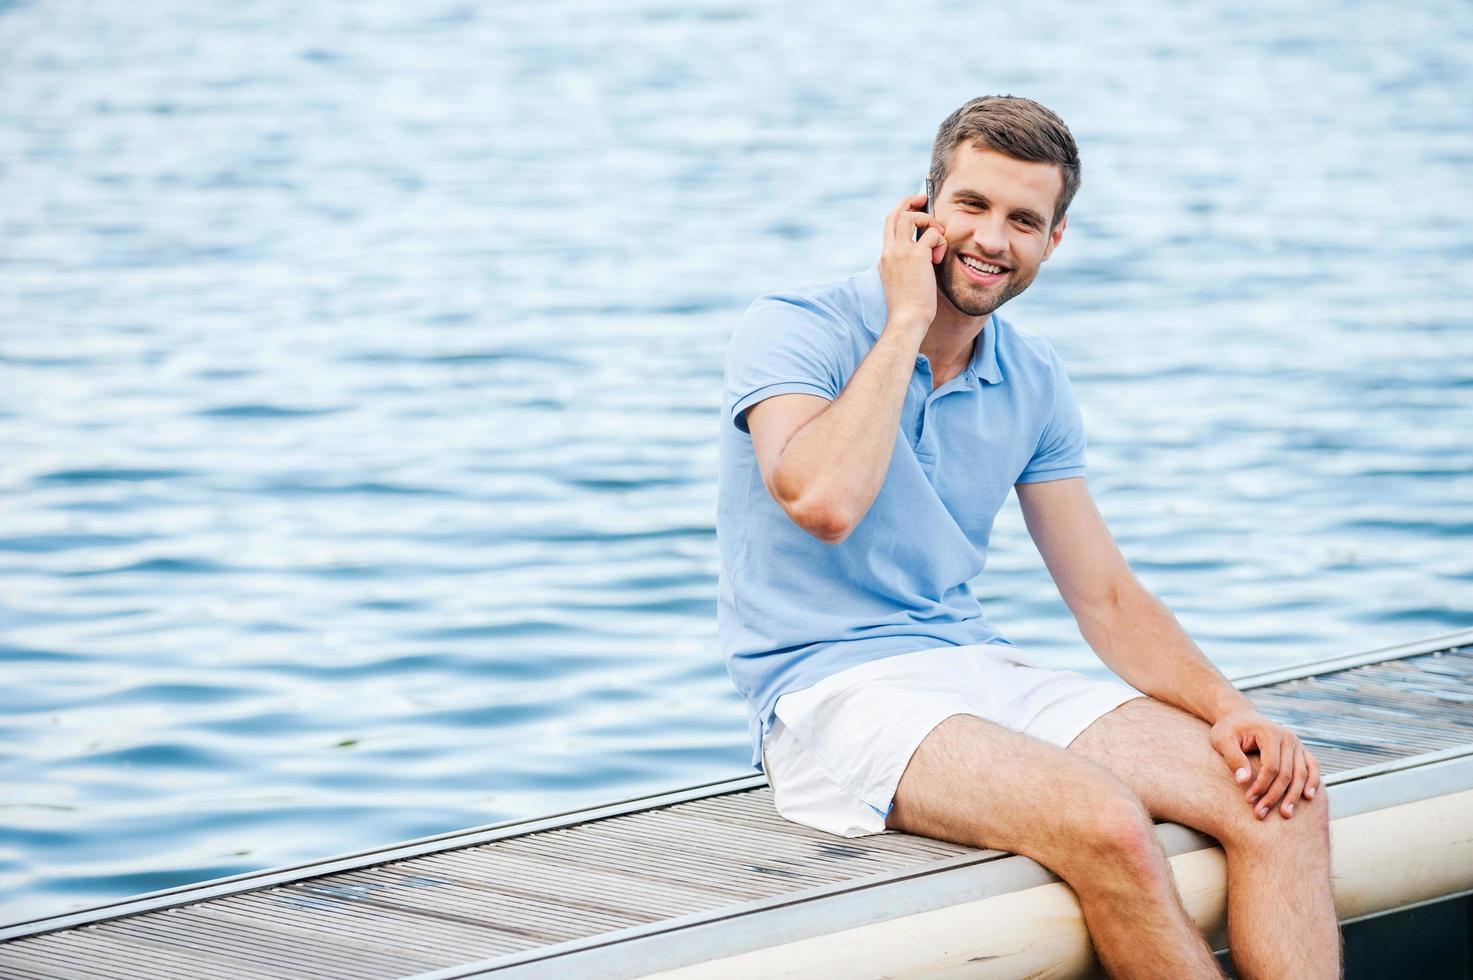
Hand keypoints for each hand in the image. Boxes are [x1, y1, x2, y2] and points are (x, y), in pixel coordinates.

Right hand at [879, 192, 946, 332]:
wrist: (907, 319)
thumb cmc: (908, 306)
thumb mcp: (901, 281)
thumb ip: (906, 265)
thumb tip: (923, 253)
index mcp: (885, 257)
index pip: (889, 224)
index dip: (902, 210)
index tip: (914, 206)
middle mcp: (890, 251)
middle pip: (897, 213)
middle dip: (911, 201)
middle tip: (924, 199)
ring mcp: (901, 252)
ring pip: (911, 217)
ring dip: (929, 222)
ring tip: (938, 238)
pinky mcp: (917, 256)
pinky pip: (932, 234)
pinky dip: (940, 242)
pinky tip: (939, 259)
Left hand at [1208, 707, 1320, 819]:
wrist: (1240, 717)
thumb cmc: (1229, 729)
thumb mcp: (1223, 740)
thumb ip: (1234, 758)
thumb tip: (1243, 780)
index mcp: (1270, 733)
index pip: (1271, 766)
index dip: (1261, 785)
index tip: (1249, 800)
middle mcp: (1288, 738)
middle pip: (1287, 773)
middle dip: (1274, 796)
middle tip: (1260, 813)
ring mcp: (1297, 744)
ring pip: (1301, 774)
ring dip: (1294, 796)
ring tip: (1285, 814)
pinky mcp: (1300, 750)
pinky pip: (1312, 767)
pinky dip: (1312, 782)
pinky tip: (1308, 797)